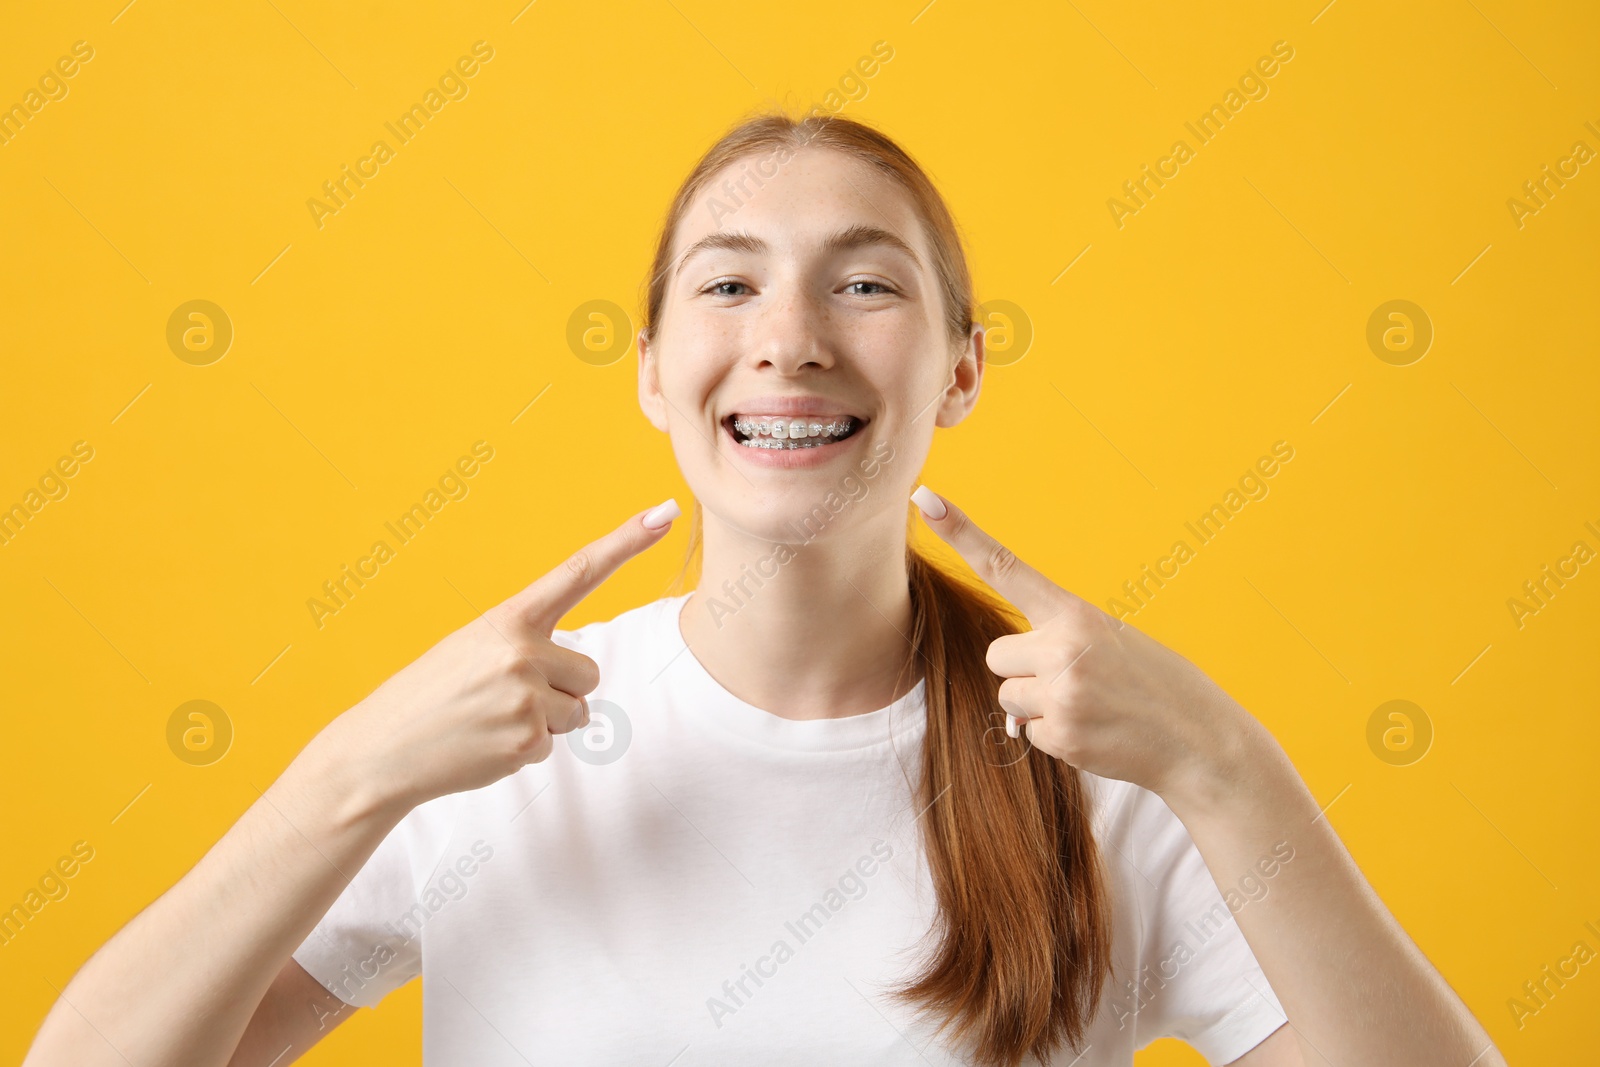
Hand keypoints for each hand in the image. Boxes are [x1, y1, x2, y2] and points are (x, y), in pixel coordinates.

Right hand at [325, 499, 679, 809]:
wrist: (380, 751)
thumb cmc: (431, 694)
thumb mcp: (471, 646)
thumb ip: (526, 643)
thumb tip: (578, 673)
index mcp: (508, 619)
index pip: (578, 571)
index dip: (626, 542)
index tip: (665, 512)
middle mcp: (522, 652)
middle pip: (588, 672)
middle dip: (560, 690)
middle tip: (504, 697)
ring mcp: (526, 698)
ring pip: (577, 712)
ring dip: (545, 720)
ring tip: (491, 719)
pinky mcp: (526, 741)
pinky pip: (553, 744)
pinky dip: (525, 748)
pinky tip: (485, 744)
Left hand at [912, 487, 1257, 803]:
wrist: (1200, 740)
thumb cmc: (1153, 684)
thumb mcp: (1112, 641)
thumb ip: (1056, 645)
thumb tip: (1010, 689)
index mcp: (1076, 613)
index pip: (1005, 566)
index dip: (962, 534)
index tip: (926, 499)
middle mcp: (1063, 648)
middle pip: (997, 655)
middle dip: (1023, 670)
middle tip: (1076, 679)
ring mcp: (1061, 694)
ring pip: (1007, 697)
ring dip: (1037, 706)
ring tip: (1090, 707)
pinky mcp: (1062, 736)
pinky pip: (1028, 733)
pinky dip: (1055, 736)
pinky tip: (1095, 732)